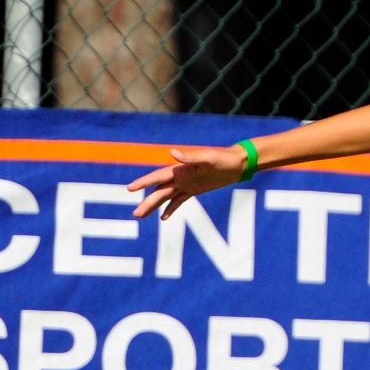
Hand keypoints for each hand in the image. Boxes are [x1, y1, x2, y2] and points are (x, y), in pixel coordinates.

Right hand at [128, 145, 247, 220]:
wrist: (238, 163)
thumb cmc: (224, 158)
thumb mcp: (209, 157)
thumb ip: (191, 156)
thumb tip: (172, 152)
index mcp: (181, 169)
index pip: (158, 177)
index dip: (144, 182)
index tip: (130, 188)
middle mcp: (181, 176)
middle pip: (159, 191)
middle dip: (147, 202)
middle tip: (135, 214)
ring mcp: (187, 184)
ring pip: (166, 197)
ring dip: (154, 206)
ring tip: (141, 215)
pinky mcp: (195, 190)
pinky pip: (179, 201)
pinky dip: (170, 209)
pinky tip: (163, 218)